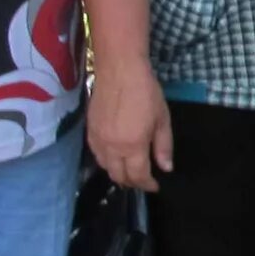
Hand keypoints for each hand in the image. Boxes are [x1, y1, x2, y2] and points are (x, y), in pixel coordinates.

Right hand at [87, 56, 174, 191]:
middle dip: (132, 182)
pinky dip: (106, 161)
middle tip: (143, 179)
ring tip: (129, 170)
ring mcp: (98, 140)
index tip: (155, 186)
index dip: (147, 185)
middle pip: (119, 176)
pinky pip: (96, 155)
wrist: (119, 70)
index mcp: (133, 146)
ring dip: (118, 173)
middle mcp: (112, 147)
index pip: (138, 176)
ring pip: (105, 167)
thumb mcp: (162, 119)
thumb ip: (163, 146)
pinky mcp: (89, 131)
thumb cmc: (145, 92)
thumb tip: (166, 168)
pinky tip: (115, 156)